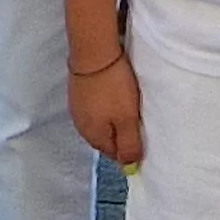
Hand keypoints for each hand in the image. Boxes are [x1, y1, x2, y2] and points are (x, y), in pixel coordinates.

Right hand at [69, 55, 143, 171]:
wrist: (94, 51)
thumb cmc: (113, 86)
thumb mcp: (128, 120)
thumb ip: (129, 146)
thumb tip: (129, 168)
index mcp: (94, 136)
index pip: (115, 154)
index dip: (131, 147)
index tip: (142, 132)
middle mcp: (81, 126)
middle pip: (107, 138)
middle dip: (122, 132)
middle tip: (136, 117)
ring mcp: (77, 108)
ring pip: (101, 122)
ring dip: (114, 117)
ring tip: (127, 104)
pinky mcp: (78, 91)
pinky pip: (96, 107)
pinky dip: (106, 104)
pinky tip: (114, 93)